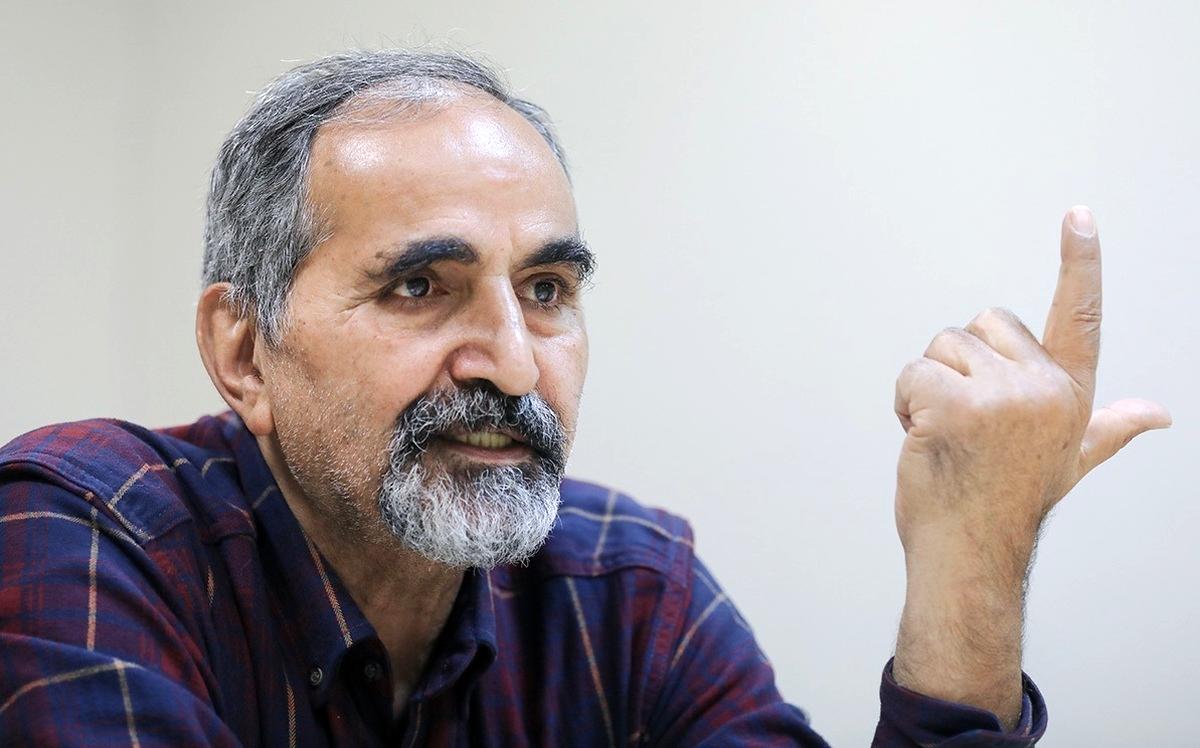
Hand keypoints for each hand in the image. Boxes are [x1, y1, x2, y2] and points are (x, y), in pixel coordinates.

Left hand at [890, 206, 1170, 726]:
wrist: (969, 555)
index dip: (1080, 263)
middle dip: (960, 365)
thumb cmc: (1008, 503)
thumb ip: (1108, 427)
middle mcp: (1045, 390)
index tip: (1078, 214)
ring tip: (944, 436)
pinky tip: (921, 440)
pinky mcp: (957, 406)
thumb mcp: (1067, 461)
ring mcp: (1003, 398)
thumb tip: (1158, 414)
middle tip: (965, 423)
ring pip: (941, 347)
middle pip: (980, 324)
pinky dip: (904, 403)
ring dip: (928, 386)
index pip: (1079, 317)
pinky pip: (912, 374)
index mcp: (1071, 395)